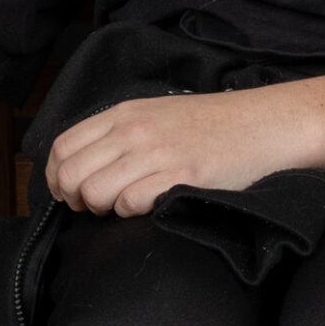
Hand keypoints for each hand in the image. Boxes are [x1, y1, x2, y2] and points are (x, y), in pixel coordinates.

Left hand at [45, 89, 314, 217]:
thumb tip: (84, 168)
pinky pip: (130, 204)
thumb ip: (121, 134)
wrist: (267, 124)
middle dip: (76, 200)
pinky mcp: (180, 177)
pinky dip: (133, 212)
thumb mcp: (158, 115)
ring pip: (93, 193)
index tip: (71, 193)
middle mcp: (134, 130)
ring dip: (104, 208)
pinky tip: (152, 205)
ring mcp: (156, 153)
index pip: (62, 147)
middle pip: (71, 175)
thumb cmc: (215, 125)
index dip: (57, 177)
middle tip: (98, 206)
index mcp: (125, 113)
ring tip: (128, 204)